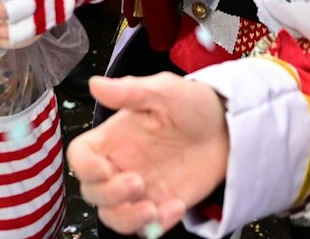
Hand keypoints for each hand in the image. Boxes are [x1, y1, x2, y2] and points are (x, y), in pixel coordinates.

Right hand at [68, 74, 229, 234]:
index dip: (85, 167)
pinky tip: (177, 206)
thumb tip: (95, 84)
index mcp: (113, 138)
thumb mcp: (164, 90)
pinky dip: (157, 225)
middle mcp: (121, 165)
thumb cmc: (193, 104)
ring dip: (127, 219)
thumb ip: (129, 90)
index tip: (105, 169)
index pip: (81, 157)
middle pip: (92, 193)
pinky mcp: (161, 206)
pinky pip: (148, 228)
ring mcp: (141, 189)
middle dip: (110, 195)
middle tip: (138, 183)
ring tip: (152, 209)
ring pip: (114, 217)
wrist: (229, 128)